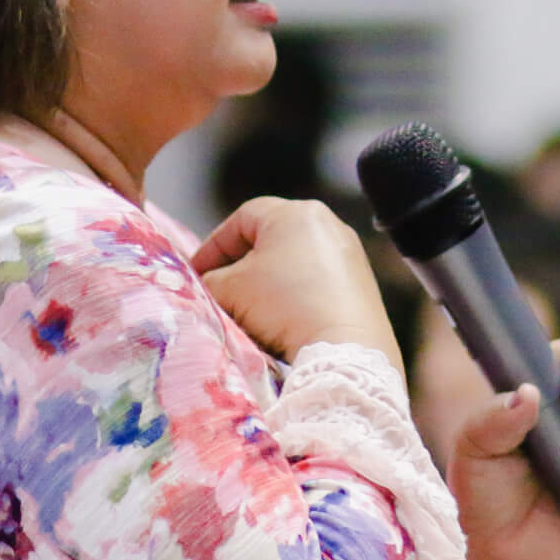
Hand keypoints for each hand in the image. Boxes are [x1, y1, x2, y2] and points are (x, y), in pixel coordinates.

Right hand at [192, 199, 403, 374]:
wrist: (343, 347)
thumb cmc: (284, 305)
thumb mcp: (230, 289)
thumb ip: (210, 280)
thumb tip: (208, 284)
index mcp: (296, 212)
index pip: (240, 220)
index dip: (212, 247)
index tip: (196, 274)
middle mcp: (329, 223)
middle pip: (269, 239)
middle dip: (239, 265)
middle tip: (219, 291)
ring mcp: (350, 253)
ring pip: (293, 262)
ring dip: (267, 283)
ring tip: (249, 311)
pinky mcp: (362, 283)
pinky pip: (317, 282)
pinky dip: (295, 296)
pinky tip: (283, 322)